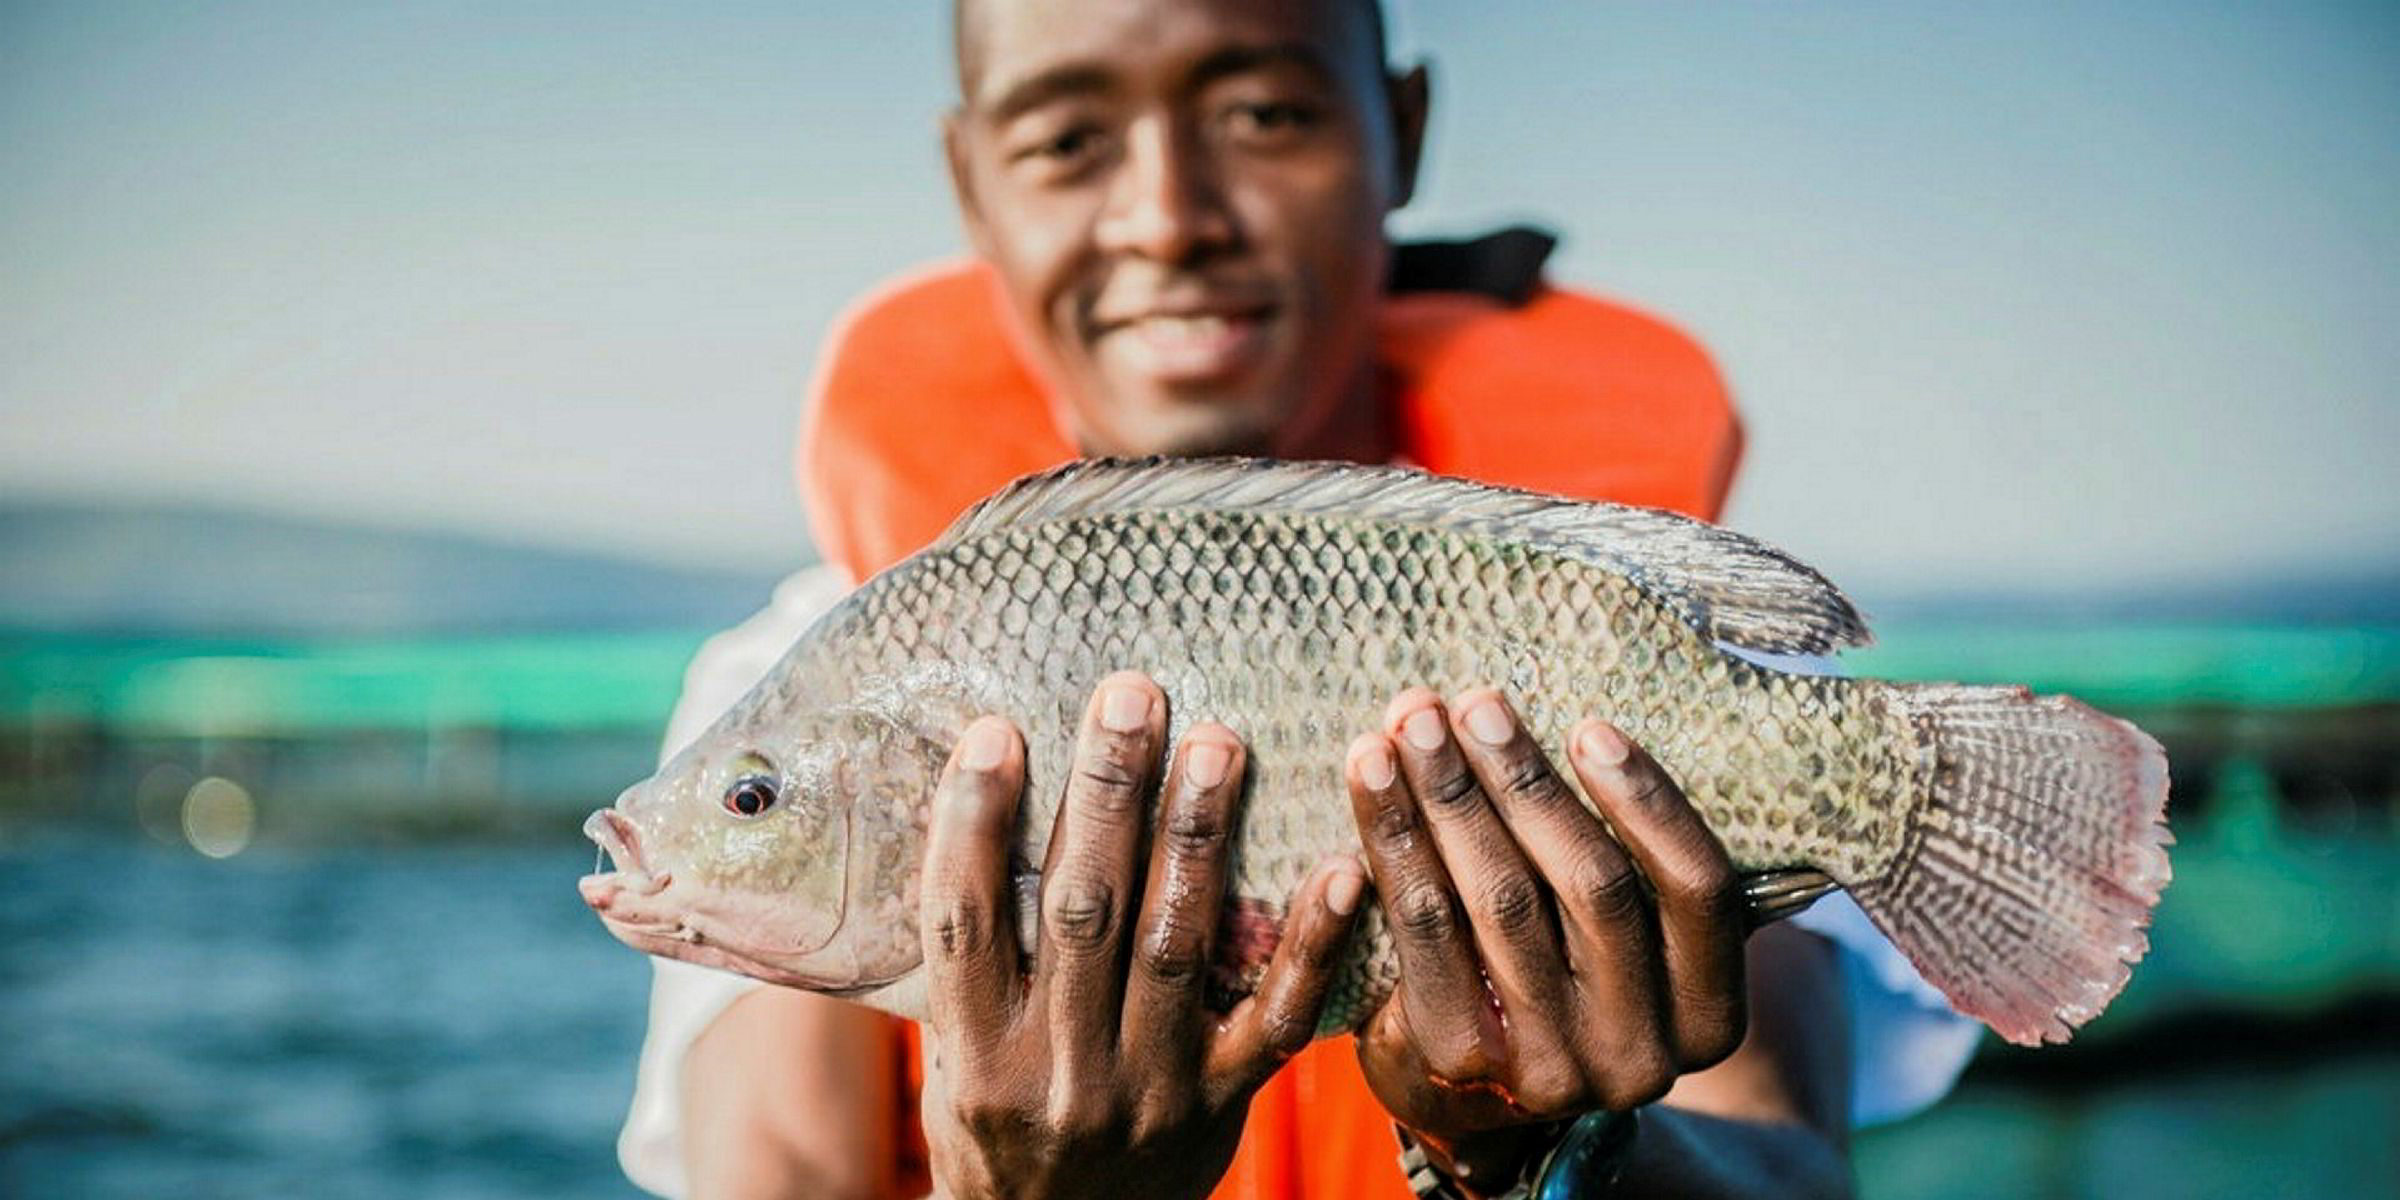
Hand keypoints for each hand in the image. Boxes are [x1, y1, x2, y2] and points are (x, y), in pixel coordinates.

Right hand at [918, 671, 1366, 1199]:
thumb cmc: (999, 1126)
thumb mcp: (954, 1055)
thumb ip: (969, 953)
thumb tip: (969, 800)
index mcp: (976, 1054)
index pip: (963, 923)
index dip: (973, 825)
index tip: (997, 731)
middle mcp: (1059, 1073)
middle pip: (1081, 913)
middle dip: (1107, 796)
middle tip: (1133, 695)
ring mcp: (1148, 1090)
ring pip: (1174, 948)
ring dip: (1196, 838)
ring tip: (1218, 743)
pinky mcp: (1223, 1103)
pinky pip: (1275, 1020)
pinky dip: (1311, 944)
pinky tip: (1339, 867)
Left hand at [1345, 687, 1749, 1187]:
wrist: (1475, 1099)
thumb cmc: (1561, 976)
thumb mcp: (1629, 942)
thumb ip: (1638, 866)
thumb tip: (1596, 726)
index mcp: (1709, 1016)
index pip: (1700, 892)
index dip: (1649, 803)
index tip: (1591, 726)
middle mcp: (1642, 1054)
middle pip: (1593, 885)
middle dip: (1527, 781)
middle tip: (1474, 704)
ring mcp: (1553, 1067)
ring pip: (1501, 899)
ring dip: (1449, 796)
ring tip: (1413, 723)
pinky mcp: (1461, 1062)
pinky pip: (1425, 930)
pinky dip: (1396, 842)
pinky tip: (1373, 780)